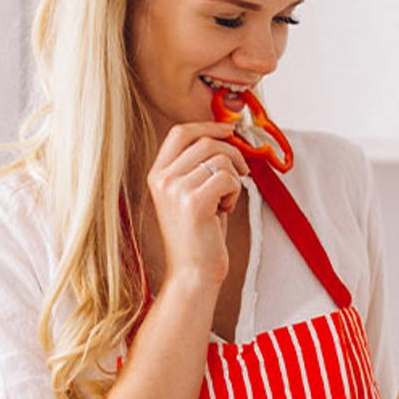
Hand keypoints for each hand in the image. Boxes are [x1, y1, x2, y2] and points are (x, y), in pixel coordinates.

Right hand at [147, 122, 249, 288]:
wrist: (193, 273)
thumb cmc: (200, 235)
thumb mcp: (193, 193)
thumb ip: (201, 166)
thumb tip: (228, 138)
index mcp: (157, 173)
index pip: (181, 132)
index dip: (209, 125)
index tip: (230, 130)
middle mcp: (162, 178)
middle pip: (207, 142)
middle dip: (232, 154)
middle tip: (241, 174)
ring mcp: (175, 190)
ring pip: (221, 160)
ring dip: (234, 179)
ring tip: (225, 201)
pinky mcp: (193, 202)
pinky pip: (228, 178)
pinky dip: (235, 193)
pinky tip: (224, 211)